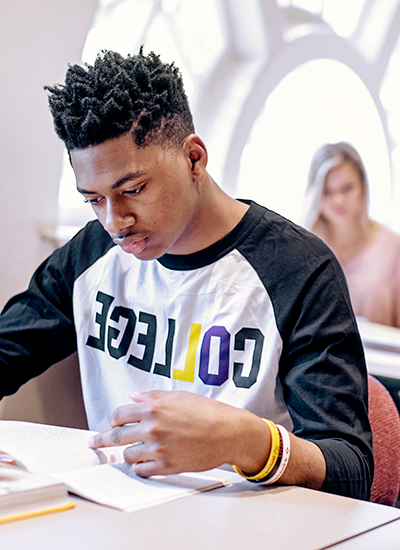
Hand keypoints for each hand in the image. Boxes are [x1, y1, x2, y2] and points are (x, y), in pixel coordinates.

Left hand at [89, 390, 269, 477]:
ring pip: (128, 456)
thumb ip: (153, 397)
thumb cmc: (207, 412)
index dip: (114, 420)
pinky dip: (141, 467)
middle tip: (95, 443)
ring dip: (128, 454)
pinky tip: (145, 462)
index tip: (112, 424)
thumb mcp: (179, 396)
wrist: (228, 432)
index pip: (119, 415)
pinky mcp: (167, 466)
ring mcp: (158, 449)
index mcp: (154, 408)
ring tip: (133, 451)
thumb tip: (133, 398)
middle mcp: (153, 428)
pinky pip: (142, 470)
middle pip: (117, 437)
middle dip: (103, 440)